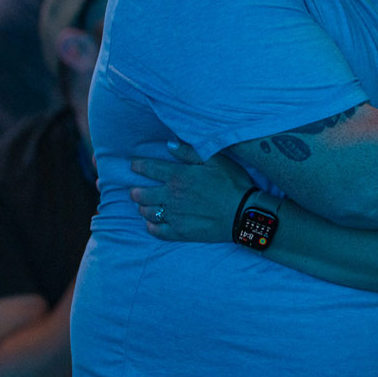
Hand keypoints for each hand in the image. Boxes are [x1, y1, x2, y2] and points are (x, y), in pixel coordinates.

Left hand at [129, 142, 254, 241]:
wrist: (244, 213)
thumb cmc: (232, 183)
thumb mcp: (216, 160)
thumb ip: (190, 151)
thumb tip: (169, 144)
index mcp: (179, 176)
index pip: (150, 169)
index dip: (138, 166)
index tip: (133, 165)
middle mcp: (172, 196)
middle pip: (143, 194)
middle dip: (136, 191)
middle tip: (135, 190)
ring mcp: (175, 216)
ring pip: (148, 212)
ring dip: (143, 207)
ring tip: (143, 206)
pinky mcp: (180, 232)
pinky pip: (158, 231)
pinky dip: (151, 226)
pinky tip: (152, 223)